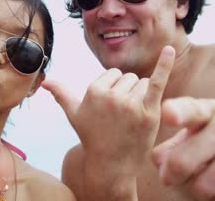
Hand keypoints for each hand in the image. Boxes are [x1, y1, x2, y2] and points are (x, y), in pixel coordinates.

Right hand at [42, 46, 174, 168]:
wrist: (111, 164)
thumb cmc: (92, 136)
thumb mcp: (74, 114)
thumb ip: (61, 94)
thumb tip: (44, 82)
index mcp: (94, 90)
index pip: (113, 74)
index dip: (114, 90)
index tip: (110, 108)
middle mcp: (112, 95)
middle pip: (129, 78)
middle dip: (128, 93)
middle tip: (121, 116)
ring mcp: (131, 104)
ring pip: (143, 83)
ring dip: (141, 97)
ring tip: (132, 117)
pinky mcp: (149, 112)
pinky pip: (158, 82)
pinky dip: (165, 64)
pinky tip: (170, 50)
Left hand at [153, 97, 214, 200]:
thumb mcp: (199, 131)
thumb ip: (173, 145)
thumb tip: (160, 164)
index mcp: (208, 110)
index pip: (190, 109)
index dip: (177, 112)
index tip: (169, 114)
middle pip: (182, 162)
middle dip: (172, 176)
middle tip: (172, 178)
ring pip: (203, 187)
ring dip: (199, 191)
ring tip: (206, 180)